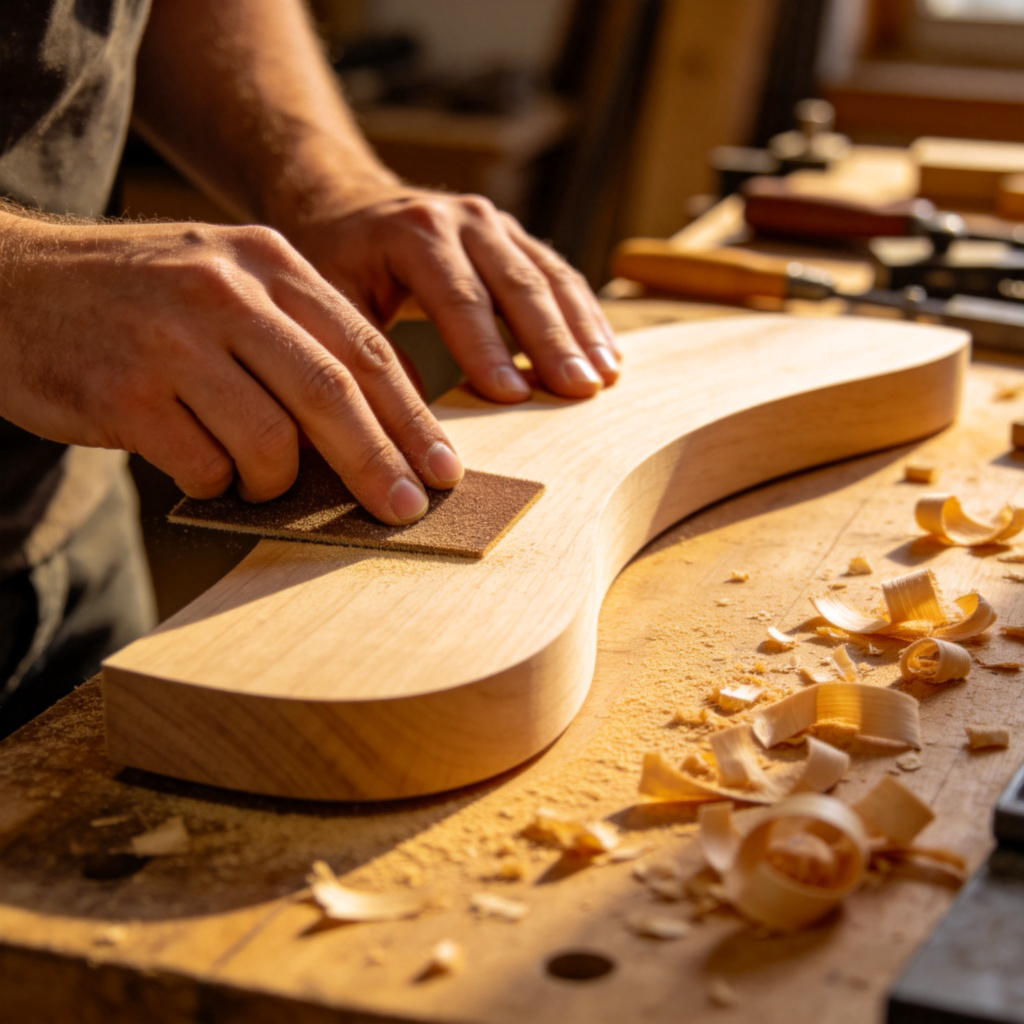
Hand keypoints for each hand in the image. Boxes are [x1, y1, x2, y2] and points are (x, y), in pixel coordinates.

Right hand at [0, 214, 461, 522]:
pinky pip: (204, 467)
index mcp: (267, 260)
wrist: (8, 284)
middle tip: (409, 511)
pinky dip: (216, 483)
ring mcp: (171, 339)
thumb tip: (375, 437)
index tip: (445, 469)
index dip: (413, 418)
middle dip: (380, 463)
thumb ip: (295, 342)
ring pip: (269, 441)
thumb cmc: (138, 299)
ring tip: (258, 479)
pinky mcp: (124, 393)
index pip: (365, 348)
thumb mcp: (224, 284)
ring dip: (277, 482)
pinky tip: (199, 467)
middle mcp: (224, 290)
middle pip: (333, 394)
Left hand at [287, 188, 620, 402]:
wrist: (345, 202)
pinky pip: (561, 276)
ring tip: (604, 381)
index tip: (513, 397)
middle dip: (552, 341)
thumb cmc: (337, 260)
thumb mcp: (331, 299)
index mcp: (415, 232)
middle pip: (518, 284)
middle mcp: (464, 218)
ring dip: (581, 330)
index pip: (459, 296)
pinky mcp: (516, 239)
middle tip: (579, 392)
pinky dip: (586, 318)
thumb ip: (365, 350)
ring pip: (551, 277)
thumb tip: (405, 420)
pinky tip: (608, 357)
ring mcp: (496, 224)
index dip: (487, 348)